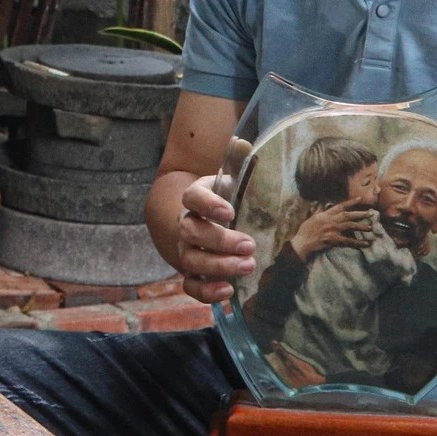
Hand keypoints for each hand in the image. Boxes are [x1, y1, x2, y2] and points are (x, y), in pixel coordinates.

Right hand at [177, 174, 255, 303]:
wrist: (212, 222)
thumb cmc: (229, 200)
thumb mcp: (234, 180)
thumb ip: (238, 161)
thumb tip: (243, 144)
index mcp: (196, 199)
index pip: (192, 198)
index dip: (207, 205)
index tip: (230, 212)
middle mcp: (187, 225)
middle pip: (191, 233)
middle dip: (220, 241)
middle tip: (249, 245)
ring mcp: (187, 251)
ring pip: (191, 260)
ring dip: (218, 265)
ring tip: (248, 266)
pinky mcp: (193, 273)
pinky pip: (190, 286)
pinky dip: (206, 292)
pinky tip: (228, 291)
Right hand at [287, 198, 374, 257]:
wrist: (302, 243)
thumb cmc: (305, 232)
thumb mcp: (312, 218)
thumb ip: (319, 212)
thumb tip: (323, 207)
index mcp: (325, 214)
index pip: (340, 206)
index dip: (350, 202)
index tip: (360, 199)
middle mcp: (330, 220)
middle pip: (348, 215)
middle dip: (360, 214)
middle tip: (371, 213)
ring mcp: (332, 230)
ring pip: (350, 226)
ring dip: (361, 226)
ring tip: (370, 228)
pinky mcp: (333, 240)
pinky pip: (348, 241)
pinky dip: (358, 243)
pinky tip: (365, 244)